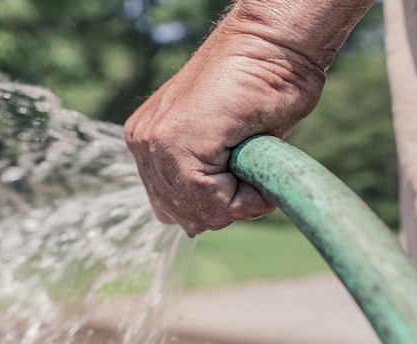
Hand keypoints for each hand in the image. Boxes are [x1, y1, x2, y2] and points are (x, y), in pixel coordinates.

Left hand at [124, 6, 327, 236]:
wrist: (273, 44)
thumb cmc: (262, 86)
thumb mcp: (226, 145)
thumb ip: (203, 179)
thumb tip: (192, 226)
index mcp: (149, 142)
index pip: (174, 206)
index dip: (218, 204)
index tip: (243, 170)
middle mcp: (143, 143)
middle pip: (183, 215)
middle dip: (224, 206)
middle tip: (249, 167)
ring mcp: (153, 142)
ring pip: (198, 213)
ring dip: (237, 201)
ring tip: (252, 159)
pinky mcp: (173, 143)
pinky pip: (212, 203)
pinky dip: (246, 197)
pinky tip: (255, 161)